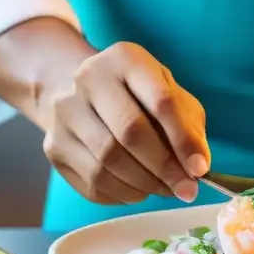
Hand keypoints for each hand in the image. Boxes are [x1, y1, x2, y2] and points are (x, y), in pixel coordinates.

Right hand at [39, 42, 209, 204]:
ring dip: (144, 185)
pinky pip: (92, 183)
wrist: (75, 92)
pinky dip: (123, 194)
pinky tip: (138, 189)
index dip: (183, 140)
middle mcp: (87, 80)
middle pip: (129, 133)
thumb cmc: (135, 95)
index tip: (200, 169)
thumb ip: (189, 126)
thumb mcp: (168, 94)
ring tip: (164, 189)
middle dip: (164, 168)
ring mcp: (65, 114)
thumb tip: (198, 167)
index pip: (160, 101)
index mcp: (125, 59)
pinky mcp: (54, 147)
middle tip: (186, 189)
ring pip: (108, 163)